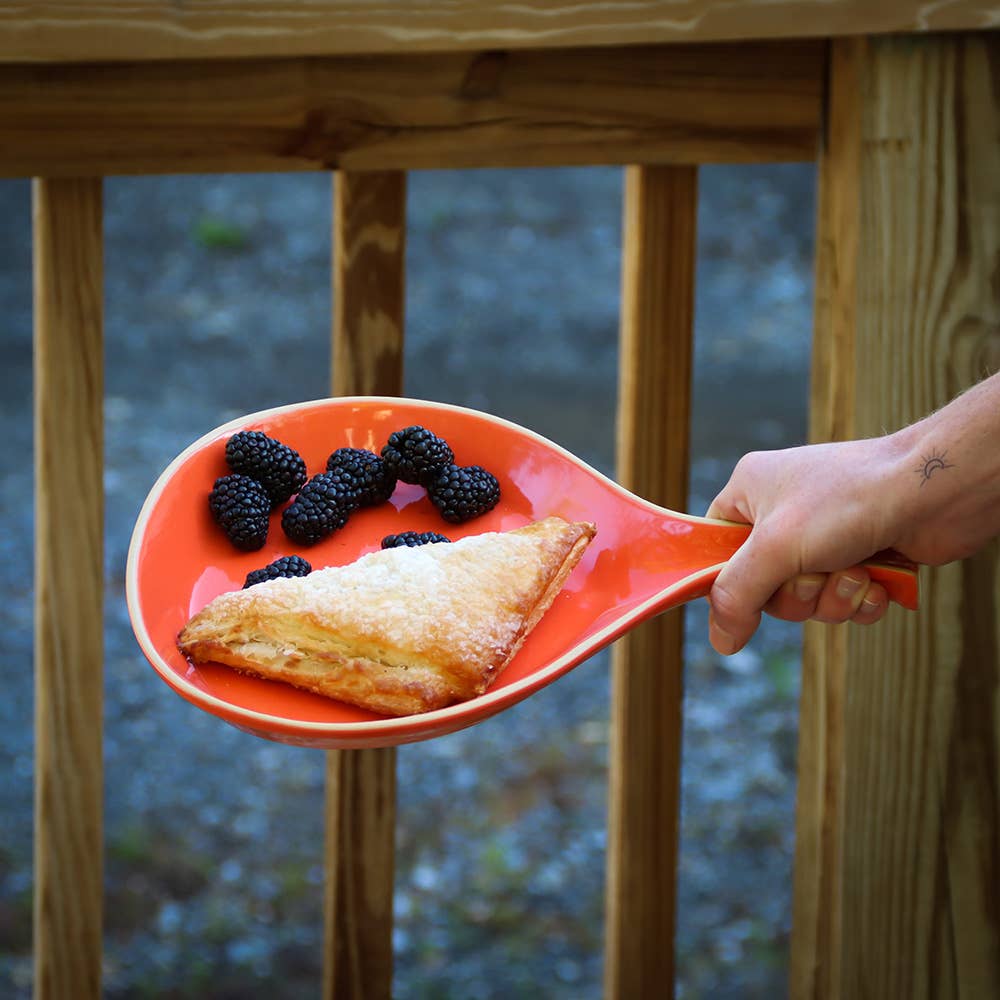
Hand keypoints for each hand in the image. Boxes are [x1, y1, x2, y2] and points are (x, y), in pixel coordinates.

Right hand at [704, 436, 903, 654]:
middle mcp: (783, 513)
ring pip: (806, 598)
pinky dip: (861, 598)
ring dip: (833, 597)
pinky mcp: (859, 554)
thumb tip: (720, 640)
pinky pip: (843, 600)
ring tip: (857, 569)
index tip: (742, 600)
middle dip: (798, 592)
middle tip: (816, 573)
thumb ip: (737, 595)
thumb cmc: (852, 498)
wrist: (938, 490)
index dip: (727, 581)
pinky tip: (878, 579)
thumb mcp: (776, 547)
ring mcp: (823, 535)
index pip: (714, 548)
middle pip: (763, 585)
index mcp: (750, 492)